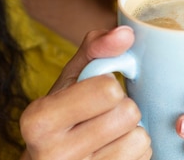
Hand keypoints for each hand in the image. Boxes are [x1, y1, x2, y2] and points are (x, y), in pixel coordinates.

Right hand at [19, 27, 151, 159]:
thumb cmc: (62, 115)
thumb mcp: (69, 79)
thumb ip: (95, 49)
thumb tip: (126, 34)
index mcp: (40, 119)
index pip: (107, 89)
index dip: (107, 85)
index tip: (92, 93)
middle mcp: (54, 154)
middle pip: (127, 113)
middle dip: (121, 107)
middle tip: (102, 114)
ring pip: (139, 138)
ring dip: (131, 130)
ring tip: (109, 132)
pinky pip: (143, 157)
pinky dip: (136, 149)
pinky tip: (115, 148)